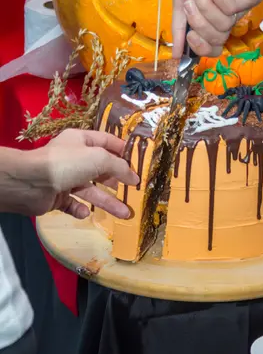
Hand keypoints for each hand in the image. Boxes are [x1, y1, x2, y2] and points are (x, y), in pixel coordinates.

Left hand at [12, 129, 137, 218]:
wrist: (31, 183)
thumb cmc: (68, 163)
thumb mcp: (100, 158)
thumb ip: (120, 167)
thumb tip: (135, 178)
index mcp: (81, 140)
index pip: (107, 141)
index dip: (123, 151)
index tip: (139, 162)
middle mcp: (74, 157)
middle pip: (101, 168)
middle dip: (118, 180)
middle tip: (135, 191)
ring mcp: (65, 178)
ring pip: (91, 190)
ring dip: (107, 201)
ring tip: (125, 213)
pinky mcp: (57, 196)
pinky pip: (73, 204)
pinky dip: (80, 209)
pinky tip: (86, 212)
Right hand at [172, 0, 262, 57]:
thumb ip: (179, 27)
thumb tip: (176, 56)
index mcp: (212, 16)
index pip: (212, 46)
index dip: (201, 47)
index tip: (189, 37)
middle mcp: (228, 14)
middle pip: (217, 39)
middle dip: (199, 23)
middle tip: (189, 3)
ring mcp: (241, 5)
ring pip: (223, 25)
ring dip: (205, 5)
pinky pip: (231, 8)